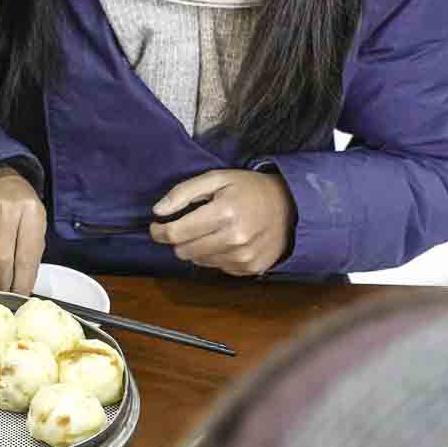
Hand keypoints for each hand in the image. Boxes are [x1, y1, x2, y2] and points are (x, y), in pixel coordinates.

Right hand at [0, 164, 46, 293]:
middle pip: (0, 258)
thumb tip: (20, 288)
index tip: (19, 296)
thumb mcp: (37, 226)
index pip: (26, 257)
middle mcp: (4, 209)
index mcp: (30, 213)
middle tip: (1, 293)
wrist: (2, 181)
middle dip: (1, 284)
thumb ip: (30, 254)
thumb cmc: (22, 212)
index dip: (21, 282)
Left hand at [149, 170, 295, 274]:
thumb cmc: (249, 189)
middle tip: (186, 226)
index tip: (156, 226)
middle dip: (178, 239)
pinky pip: (217, 267)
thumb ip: (183, 192)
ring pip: (198, 261)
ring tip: (211, 230)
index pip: (176, 233)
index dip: (159, 231)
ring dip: (197, 247)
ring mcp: (244, 257)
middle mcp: (234, 239)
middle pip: (184, 251)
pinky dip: (214, 255)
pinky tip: (226, 240)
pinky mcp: (250, 268)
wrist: (291, 206)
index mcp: (224, 213)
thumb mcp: (216, 178)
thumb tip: (158, 211)